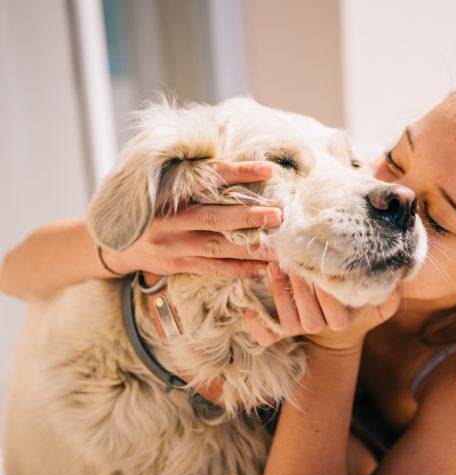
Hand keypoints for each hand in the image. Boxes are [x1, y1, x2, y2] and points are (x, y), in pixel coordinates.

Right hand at [100, 160, 279, 277]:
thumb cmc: (149, 206)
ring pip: (218, 247)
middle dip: (250, 216)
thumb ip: (192, 176)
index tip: (268, 169)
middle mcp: (170, 219)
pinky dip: (238, 269)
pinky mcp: (176, 265)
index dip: (238, 173)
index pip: (208, 178)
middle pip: (216, 217)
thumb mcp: (161, 184)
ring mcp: (173, 245)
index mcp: (168, 192)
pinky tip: (261, 268)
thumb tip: (236, 160)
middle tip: (280, 214)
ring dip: (250, 248)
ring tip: (279, 247)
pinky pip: (212, 269)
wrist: (112, 242)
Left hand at [244, 263, 401, 350]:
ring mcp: (300, 329)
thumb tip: (399, 278)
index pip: (335, 311)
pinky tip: (249, 311)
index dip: (326, 293)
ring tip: (274, 267)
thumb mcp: (379, 303)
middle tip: (292, 260)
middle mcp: (320, 326)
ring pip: (288, 321)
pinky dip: (257, 327)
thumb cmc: (356, 303)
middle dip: (299, 288)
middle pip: (309, 315)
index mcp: (342, 319)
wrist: (337, 328)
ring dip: (279, 294)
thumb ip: (390, 294)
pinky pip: (268, 336)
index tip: (320, 269)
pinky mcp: (282, 331)